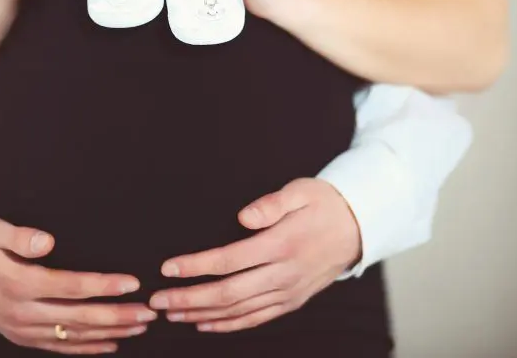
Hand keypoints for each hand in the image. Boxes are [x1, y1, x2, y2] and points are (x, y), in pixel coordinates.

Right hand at [0, 218, 156, 354]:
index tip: (132, 283)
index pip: (70, 287)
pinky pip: (60, 347)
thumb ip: (19, 237)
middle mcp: (23, 311)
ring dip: (110, 333)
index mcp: (19, 283)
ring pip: (73, 336)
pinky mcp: (22, 336)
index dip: (103, 286)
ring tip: (140, 326)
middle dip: (117, 315)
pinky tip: (111, 344)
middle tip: (150, 312)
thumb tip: (47, 241)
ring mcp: (22, 328)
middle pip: (79, 317)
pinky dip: (87, 348)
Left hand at [148, 179, 360, 332]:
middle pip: (228, 293)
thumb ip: (271, 204)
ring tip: (172, 314)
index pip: (228, 260)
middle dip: (189, 298)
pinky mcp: (292, 301)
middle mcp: (283, 274)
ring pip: (238, 311)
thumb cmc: (323, 204)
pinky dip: (228, 326)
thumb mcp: (300, 191)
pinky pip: (256, 319)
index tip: (168, 268)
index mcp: (281, 245)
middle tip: (158, 301)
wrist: (358, 226)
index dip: (195, 266)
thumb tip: (243, 217)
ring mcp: (288, 292)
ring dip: (202, 314)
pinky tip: (205, 324)